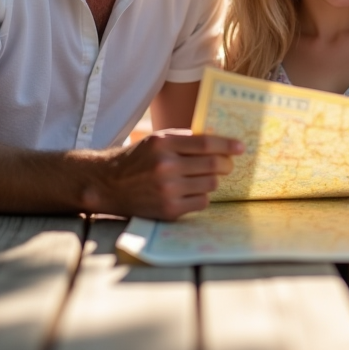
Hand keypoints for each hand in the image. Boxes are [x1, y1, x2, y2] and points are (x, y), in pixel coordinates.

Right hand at [86, 130, 242, 219]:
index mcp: (164, 143)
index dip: (227, 145)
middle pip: (212, 165)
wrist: (108, 185)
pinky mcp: (168, 209)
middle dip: (225, 164)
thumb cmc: (137, 159)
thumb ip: (185, 140)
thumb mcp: (157, 140)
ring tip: (203, 177)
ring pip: (210, 184)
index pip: (206, 143)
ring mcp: (167, 190)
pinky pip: (201, 202)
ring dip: (212, 180)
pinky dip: (202, 196)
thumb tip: (219, 141)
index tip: (241, 147)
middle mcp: (166, 166)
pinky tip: (191, 191)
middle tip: (227, 164)